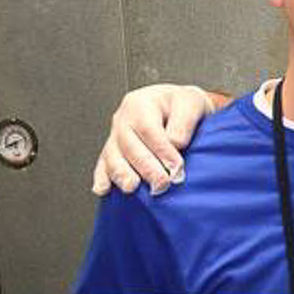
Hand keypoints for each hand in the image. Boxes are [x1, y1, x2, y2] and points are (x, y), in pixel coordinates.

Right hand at [90, 85, 215, 195]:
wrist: (175, 106)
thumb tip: (175, 144)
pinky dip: (102, 178)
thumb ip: (183, 123)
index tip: (176, 168)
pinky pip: (102, 164)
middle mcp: (123, 119)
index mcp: (140, 103)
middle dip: (146, 168)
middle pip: (129, 146)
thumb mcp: (191, 104)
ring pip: (112, 157)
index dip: (161, 151)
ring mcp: (115, 135)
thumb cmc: (183, 105)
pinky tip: (103, 189)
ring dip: (122, 174)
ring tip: (133, 188)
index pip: (147, 129)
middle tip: (163, 184)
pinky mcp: (113, 151)